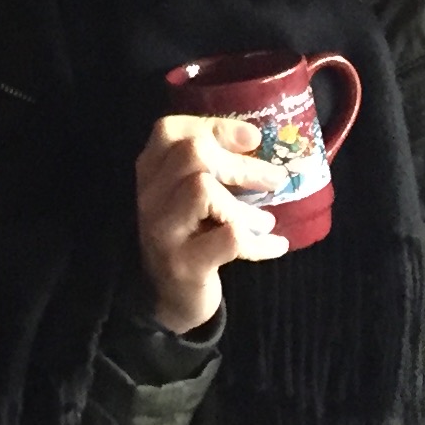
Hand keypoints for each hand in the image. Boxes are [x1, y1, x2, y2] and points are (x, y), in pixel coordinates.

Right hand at [135, 114, 286, 334]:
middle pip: (191, 154)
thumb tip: (254, 138)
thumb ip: (212, 167)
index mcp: (151, 172)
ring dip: (246, 208)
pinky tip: (274, 246)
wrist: (169, 298)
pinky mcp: (184, 263)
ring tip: (266, 223)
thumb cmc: (191, 236)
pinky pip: (229, 238)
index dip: (214, 127)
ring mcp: (163, 230)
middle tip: (274, 181)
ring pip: (202, 190)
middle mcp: (150, 196)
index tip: (252, 138)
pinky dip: (259, 242)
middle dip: (241, 165)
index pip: (171, 130)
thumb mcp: (189, 196)